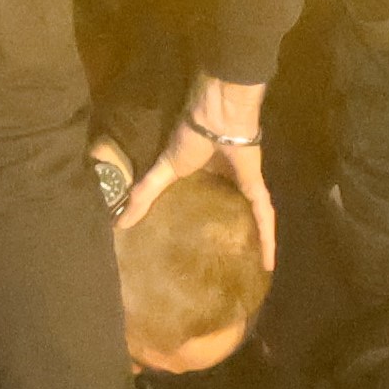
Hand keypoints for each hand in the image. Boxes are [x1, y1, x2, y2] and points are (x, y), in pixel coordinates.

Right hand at [117, 72, 276, 274]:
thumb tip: (120, 222)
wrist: (217, 118)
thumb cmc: (192, 138)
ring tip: (251, 269)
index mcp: (204, 178)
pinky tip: (269, 263)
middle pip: (229, 215)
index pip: (202, 205)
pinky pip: (265, 218)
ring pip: (249, 221)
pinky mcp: (257, 190)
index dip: (197, 224)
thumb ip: (145, 195)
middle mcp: (225, 184)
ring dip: (253, 243)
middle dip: (227, 238)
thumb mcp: (165, 170)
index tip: (189, 248)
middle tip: (222, 266)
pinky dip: (268, 239)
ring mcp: (244, 188)